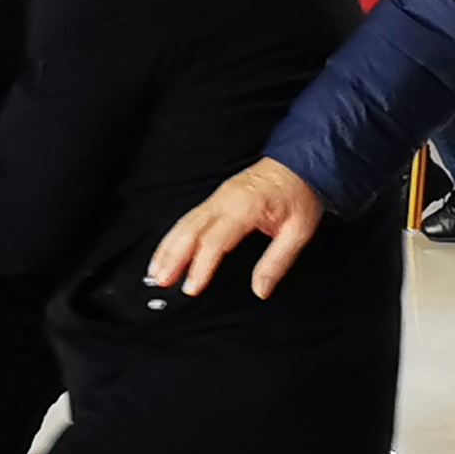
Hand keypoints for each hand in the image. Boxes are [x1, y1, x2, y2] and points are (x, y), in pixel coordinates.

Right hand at [146, 157, 326, 298]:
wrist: (299, 164)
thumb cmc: (298, 193)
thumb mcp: (299, 231)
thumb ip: (277, 262)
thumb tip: (261, 289)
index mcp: (245, 206)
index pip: (214, 240)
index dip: (200, 266)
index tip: (191, 287)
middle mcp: (225, 200)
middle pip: (189, 230)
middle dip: (172, 257)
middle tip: (161, 280)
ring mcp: (217, 197)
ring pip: (184, 223)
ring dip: (167, 247)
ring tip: (155, 270)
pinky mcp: (216, 198)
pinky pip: (189, 217)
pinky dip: (174, 235)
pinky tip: (168, 249)